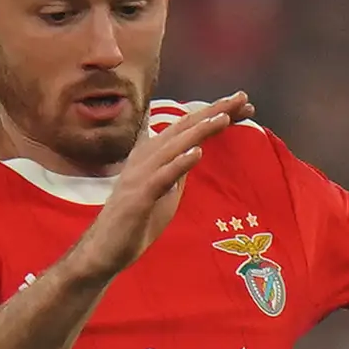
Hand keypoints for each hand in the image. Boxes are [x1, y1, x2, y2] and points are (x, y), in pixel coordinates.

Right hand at [60, 92, 247, 281]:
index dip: (215, 113)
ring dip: (200, 130)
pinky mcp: (138, 197)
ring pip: (173, 146)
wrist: (104, 250)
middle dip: (214, 111)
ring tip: (224, 117)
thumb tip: (195, 150)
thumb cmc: (135, 220)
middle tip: (242, 98)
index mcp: (153, 153)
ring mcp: (140, 176)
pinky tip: (197, 153)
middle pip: (184, 127)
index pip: (188, 127)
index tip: (243, 106)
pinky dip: (179, 163)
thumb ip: (178, 169)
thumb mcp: (165, 189)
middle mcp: (146, 157)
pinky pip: (162, 177)